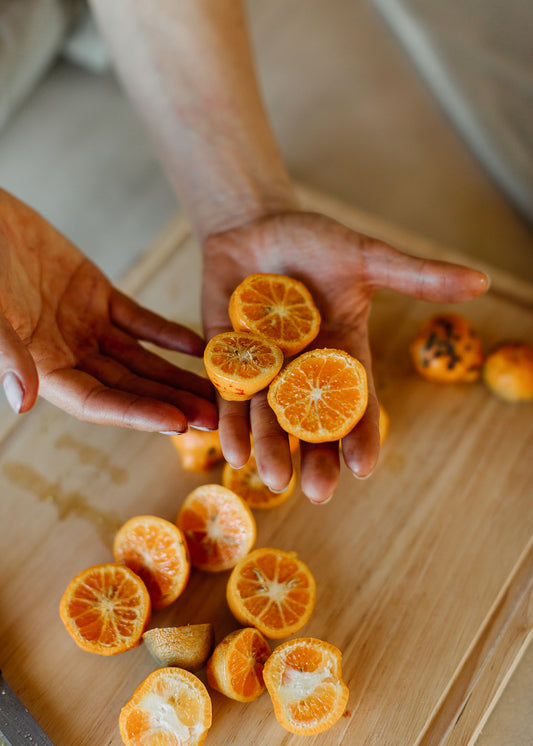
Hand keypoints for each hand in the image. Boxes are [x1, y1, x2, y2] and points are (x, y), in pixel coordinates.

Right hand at [0, 190, 216, 431]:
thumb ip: (7, 353)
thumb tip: (23, 401)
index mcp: (41, 367)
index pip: (97, 402)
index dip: (137, 414)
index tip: (179, 423)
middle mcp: (68, 354)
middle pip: (129, 388)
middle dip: (171, 403)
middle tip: (216, 417)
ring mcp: (86, 326)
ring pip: (141, 359)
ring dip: (177, 375)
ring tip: (219, 391)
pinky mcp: (98, 296)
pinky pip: (141, 320)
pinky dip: (168, 333)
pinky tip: (199, 345)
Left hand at [202, 210, 488, 501]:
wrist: (255, 225)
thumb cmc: (313, 240)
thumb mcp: (365, 257)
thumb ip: (416, 275)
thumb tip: (483, 281)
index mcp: (342, 353)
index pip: (356, 402)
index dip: (360, 434)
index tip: (363, 466)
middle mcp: (303, 370)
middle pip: (312, 423)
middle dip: (316, 457)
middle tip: (320, 492)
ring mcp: (263, 368)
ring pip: (268, 417)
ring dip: (270, 449)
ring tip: (273, 481)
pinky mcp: (225, 359)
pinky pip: (228, 396)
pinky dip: (230, 422)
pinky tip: (232, 450)